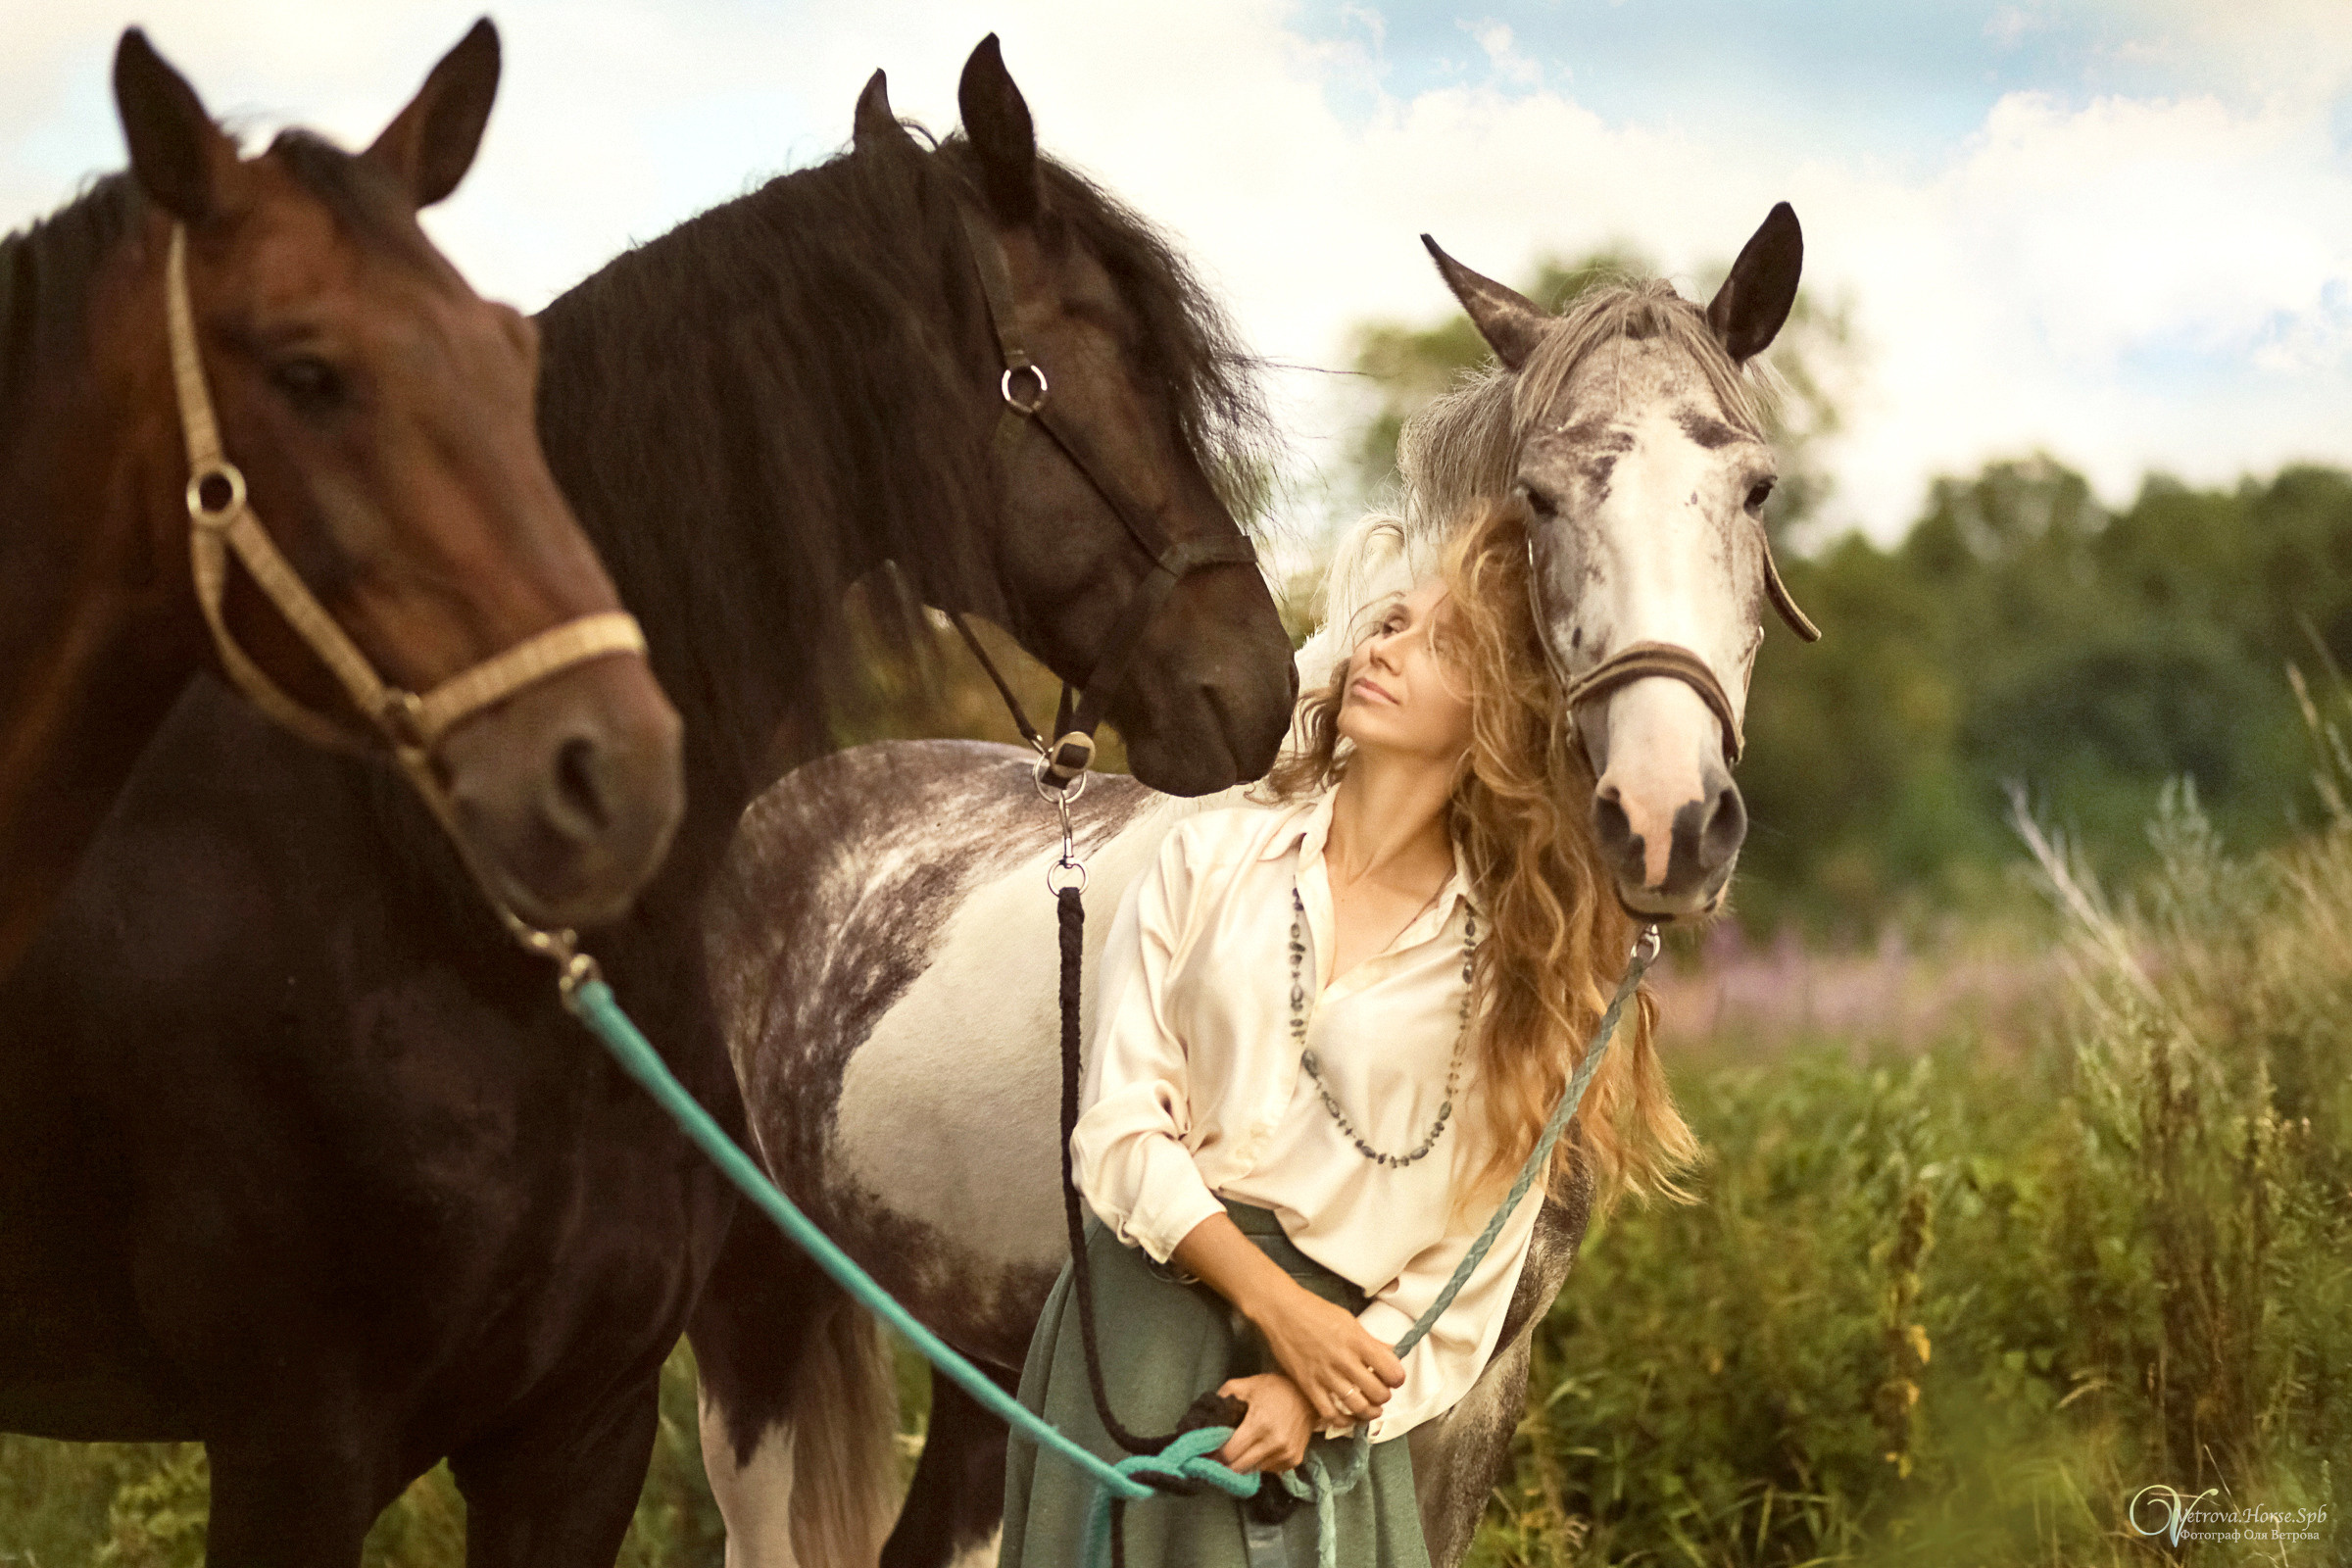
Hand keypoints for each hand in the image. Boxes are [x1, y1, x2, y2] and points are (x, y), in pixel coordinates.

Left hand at [1213, 1373, 1312, 1472]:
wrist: (1309, 1396)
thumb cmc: (1275, 1389)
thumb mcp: (1247, 1385)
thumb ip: (1224, 1396)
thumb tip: (1206, 1416)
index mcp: (1259, 1424)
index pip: (1230, 1453)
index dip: (1216, 1454)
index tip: (1208, 1452)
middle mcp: (1274, 1443)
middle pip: (1239, 1467)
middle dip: (1225, 1464)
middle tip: (1217, 1457)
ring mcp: (1286, 1454)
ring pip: (1253, 1470)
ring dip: (1243, 1464)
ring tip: (1237, 1453)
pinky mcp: (1294, 1461)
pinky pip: (1268, 1470)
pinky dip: (1259, 1463)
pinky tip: (1257, 1451)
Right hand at [1247, 1277, 1403, 1429]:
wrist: (1281, 1311)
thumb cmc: (1314, 1311)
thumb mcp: (1349, 1320)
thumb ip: (1370, 1340)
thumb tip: (1390, 1353)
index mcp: (1357, 1340)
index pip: (1391, 1370)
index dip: (1397, 1378)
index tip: (1395, 1379)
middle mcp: (1344, 1359)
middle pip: (1378, 1392)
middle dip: (1384, 1396)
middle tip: (1382, 1393)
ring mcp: (1325, 1374)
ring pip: (1358, 1406)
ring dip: (1369, 1412)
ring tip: (1371, 1408)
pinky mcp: (1308, 1385)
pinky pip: (1330, 1413)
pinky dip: (1343, 1420)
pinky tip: (1348, 1417)